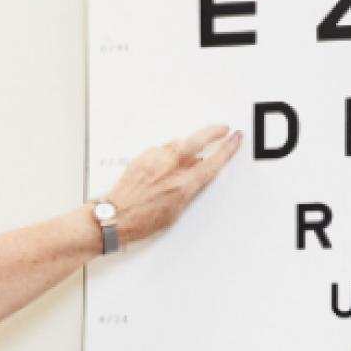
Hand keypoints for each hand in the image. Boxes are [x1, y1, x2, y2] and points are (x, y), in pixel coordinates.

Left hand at [106, 124, 241, 246]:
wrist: (115, 217)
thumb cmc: (142, 221)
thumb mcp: (175, 211)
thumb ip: (188, 187)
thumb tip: (197, 169)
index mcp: (182, 185)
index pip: (212, 162)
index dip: (227, 149)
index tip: (235, 139)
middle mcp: (169, 169)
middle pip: (197, 140)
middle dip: (213, 132)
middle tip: (222, 129)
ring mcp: (154, 160)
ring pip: (177, 143)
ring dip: (186, 145)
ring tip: (188, 154)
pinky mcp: (142, 157)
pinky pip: (160, 150)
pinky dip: (166, 154)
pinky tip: (164, 164)